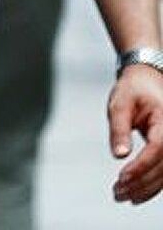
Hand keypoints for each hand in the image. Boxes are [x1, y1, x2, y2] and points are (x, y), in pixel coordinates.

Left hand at [110, 63, 162, 202]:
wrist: (147, 80)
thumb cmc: (133, 90)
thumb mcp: (120, 104)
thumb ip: (119, 129)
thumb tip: (119, 154)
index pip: (158, 148)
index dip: (141, 166)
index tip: (121, 177)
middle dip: (141, 182)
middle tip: (117, 193)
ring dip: (145, 188)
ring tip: (121, 195)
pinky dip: (150, 184)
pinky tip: (134, 193)